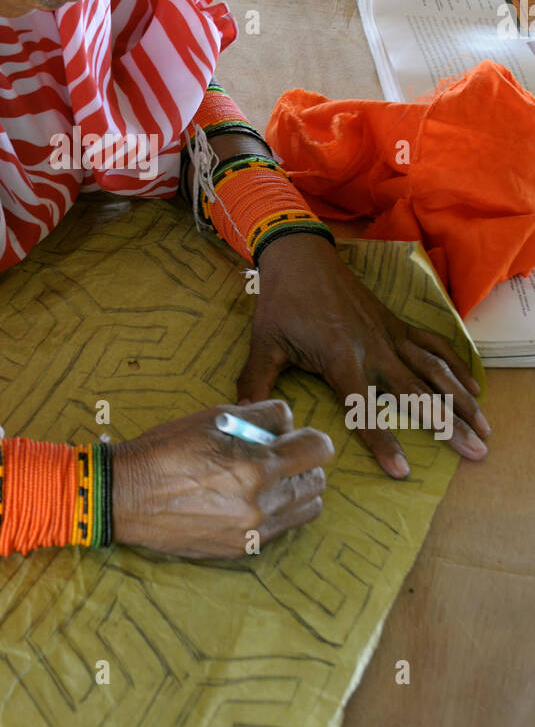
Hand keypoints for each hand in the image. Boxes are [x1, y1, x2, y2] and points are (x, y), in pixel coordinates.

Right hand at [111, 399, 333, 558]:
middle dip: (304, 462)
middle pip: (317, 481)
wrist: (128, 496)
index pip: (318, 449)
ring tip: (267, 477)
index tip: (295, 435)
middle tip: (279, 453)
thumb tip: (289, 422)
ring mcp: (254, 531)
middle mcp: (262, 503)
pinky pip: (283, 528)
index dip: (310, 436)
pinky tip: (250, 498)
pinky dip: (277, 511)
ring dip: (296, 489)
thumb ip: (261, 416)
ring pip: (307, 508)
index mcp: (256, 466)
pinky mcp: (243, 548)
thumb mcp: (213, 417)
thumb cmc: (166, 449)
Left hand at [237, 233, 490, 478]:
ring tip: (484, 427)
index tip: (403, 471)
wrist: (301, 256)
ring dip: (461, 399)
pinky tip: (473, 387)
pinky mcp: (396, 323)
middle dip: (448, 424)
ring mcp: (389, 334)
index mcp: (341, 358)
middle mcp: (374, 348)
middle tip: (475, 451)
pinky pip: (433, 345)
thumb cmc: (281, 302)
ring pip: (434, 371)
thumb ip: (256, 384)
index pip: (365, 409)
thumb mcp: (264, 344)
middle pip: (417, 393)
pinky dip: (456, 366)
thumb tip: (242, 420)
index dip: (383, 441)